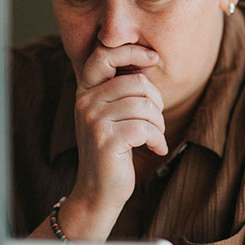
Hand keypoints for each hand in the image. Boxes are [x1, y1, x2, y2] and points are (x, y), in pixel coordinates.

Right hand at [62, 44, 167, 240]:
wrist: (98, 192)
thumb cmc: (113, 151)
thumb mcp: (113, 116)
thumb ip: (123, 90)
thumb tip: (148, 59)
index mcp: (85, 91)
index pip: (104, 55)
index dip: (131, 51)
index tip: (153, 58)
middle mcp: (85, 102)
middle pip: (137, 83)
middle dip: (156, 102)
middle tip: (157, 122)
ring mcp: (93, 120)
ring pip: (144, 106)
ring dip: (159, 124)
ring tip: (155, 137)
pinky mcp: (106, 139)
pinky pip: (145, 128)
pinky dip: (158, 139)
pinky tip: (156, 149)